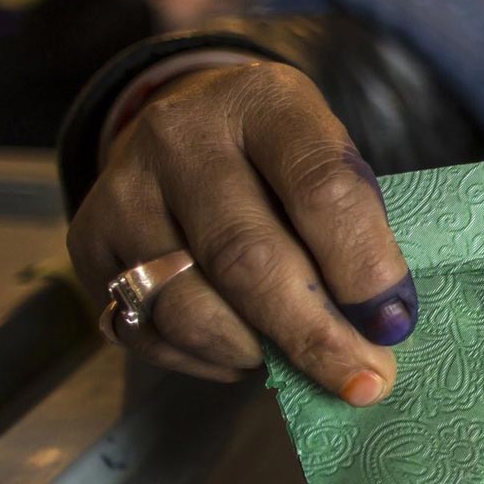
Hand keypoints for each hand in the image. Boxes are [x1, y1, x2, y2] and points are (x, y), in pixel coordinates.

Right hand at [67, 62, 417, 401]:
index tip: (394, 324)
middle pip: (248, 256)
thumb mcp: (328, 156)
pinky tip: (244, 354)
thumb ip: (351, 228)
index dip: (363, 266)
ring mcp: (126, 187)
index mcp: (264, 101)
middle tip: (362, 381)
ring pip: (189, 304)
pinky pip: (147, 330)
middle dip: (312, 334)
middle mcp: (182, 135)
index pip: (320, 188)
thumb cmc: (282, 156)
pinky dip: (205, 360)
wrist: (189, 122)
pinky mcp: (89, 239)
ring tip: (300, 366)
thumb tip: (375, 331)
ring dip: (256, 353)